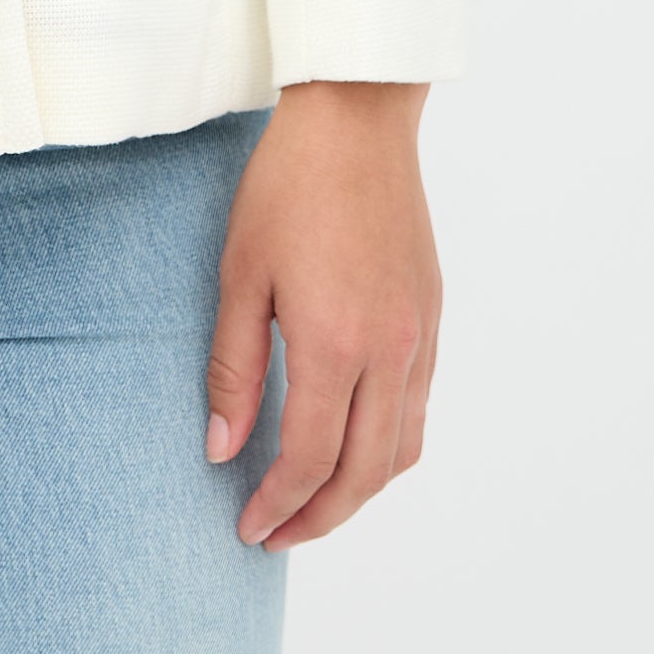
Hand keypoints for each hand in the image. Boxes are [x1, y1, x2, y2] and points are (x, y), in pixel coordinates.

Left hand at [205, 79, 440, 549]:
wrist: (356, 120)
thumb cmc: (288, 186)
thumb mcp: (240, 273)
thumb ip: (233, 368)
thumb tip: (222, 448)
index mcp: (336, 342)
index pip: (309, 459)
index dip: (276, 504)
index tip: (246, 526)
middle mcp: (390, 352)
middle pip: (363, 474)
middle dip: (318, 518)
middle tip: (274, 533)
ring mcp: (420, 338)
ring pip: (401, 452)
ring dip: (358, 492)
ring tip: (312, 504)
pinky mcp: (432, 319)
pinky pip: (418, 410)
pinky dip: (388, 448)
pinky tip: (352, 445)